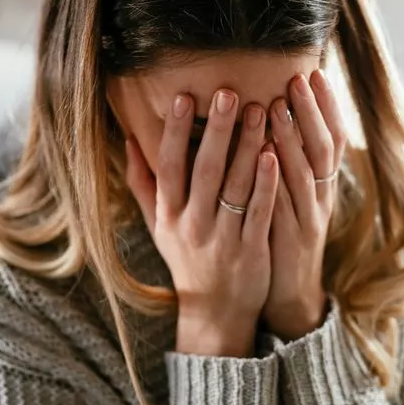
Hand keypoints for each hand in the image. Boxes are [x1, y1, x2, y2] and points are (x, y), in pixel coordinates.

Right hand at [125, 89, 279, 357]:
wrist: (214, 312)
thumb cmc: (186, 259)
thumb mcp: (158, 225)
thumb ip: (143, 183)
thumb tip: (129, 138)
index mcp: (168, 215)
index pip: (168, 167)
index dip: (173, 132)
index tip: (182, 97)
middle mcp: (191, 225)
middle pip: (204, 171)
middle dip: (216, 130)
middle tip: (228, 93)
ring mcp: (222, 239)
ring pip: (235, 187)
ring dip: (247, 147)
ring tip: (259, 110)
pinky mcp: (251, 251)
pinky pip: (259, 212)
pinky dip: (266, 183)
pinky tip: (274, 154)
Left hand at [262, 70, 347, 339]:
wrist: (289, 292)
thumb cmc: (283, 236)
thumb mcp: (291, 196)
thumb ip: (287, 161)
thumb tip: (275, 120)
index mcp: (322, 185)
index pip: (332, 138)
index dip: (327, 107)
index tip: (316, 74)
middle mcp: (321, 197)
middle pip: (323, 148)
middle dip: (311, 112)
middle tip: (299, 78)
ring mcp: (308, 218)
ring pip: (305, 172)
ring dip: (292, 138)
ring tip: (278, 106)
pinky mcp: (291, 239)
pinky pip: (285, 204)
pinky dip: (276, 179)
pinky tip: (265, 156)